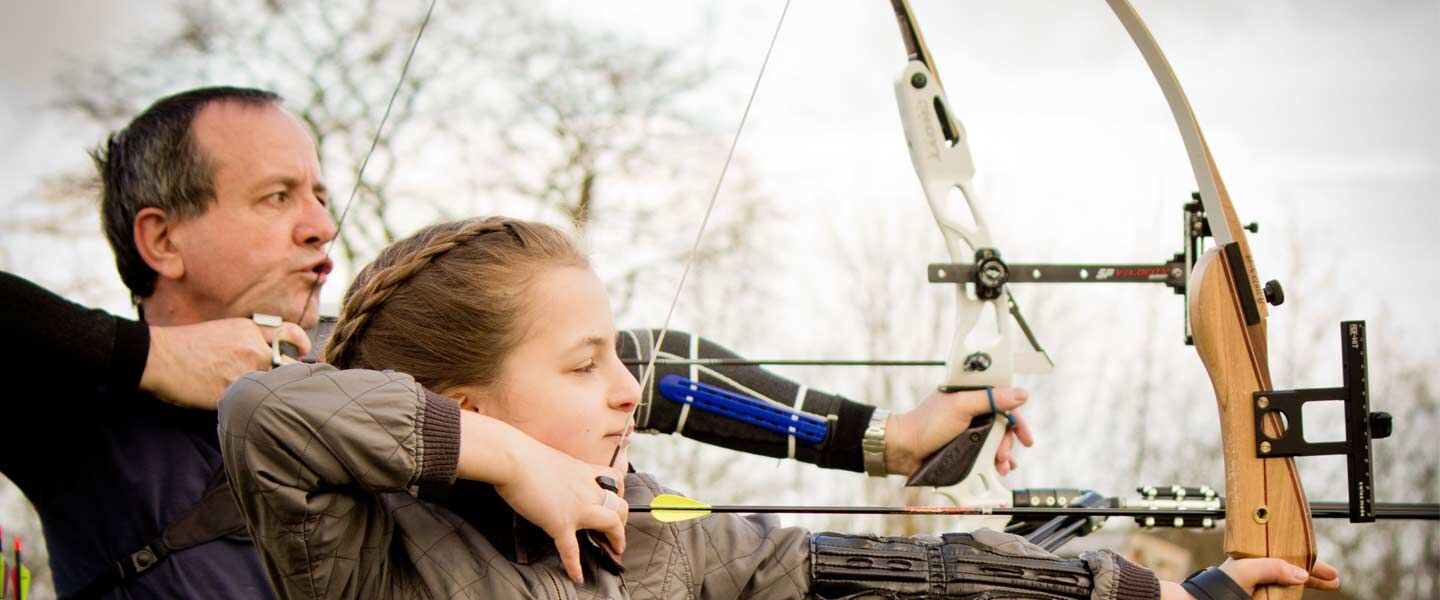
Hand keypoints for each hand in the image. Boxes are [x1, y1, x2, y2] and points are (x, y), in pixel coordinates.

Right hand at [141, 317, 309, 409]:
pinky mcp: (230, 391)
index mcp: (249, 330)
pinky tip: (229, 405)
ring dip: (260, 395)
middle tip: (275, 387)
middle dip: (280, 377)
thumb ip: (246, 342)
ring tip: (242, 396)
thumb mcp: (221, 331)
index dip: (300, 344)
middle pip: (283, 367)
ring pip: (266, 388)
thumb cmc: (183, 345)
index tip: (304, 352)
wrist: (157, 356)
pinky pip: (245, 403)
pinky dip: (242, 407)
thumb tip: (263, 355)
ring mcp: (243, 370)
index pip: (289, 335)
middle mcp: (252, 348)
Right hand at [492, 434, 628, 583]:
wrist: (513, 458)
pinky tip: (577, 576)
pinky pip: (572, 550)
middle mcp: (587, 489)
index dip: (620, 491)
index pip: (615, 479)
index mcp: (584, 472)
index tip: (616, 500)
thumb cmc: (524, 454)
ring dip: (617, 538)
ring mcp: (577, 507)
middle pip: (619, 504)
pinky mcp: (560, 523)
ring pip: (611, 523)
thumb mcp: (553, 459)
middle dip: (622, 521)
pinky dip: (575, 566)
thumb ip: (559, 472)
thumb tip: (550, 479)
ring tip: (614, 551)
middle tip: (617, 533)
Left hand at [885, 387, 1033, 475]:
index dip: (1017, 417)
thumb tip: (1020, 394)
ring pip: (997, 441)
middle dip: (1008, 441)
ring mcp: (969, 430)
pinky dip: (995, 462)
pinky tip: (999, 469)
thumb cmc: (926, 424)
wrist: (905, 450)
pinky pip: (987, 454)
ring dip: (1003, 454)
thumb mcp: (961, 406)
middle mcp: (972, 411)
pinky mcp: (966, 447)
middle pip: (1003, 425)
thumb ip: (990, 399)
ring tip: (1001, 465)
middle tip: (1003, 454)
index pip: (1003, 401)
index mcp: (971, 395)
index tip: (1025, 435)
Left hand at [1159, 558, 1339, 598]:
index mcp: (1256, 560)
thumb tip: (1301, 575)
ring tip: (1324, 586)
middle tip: (1334, 581)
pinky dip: (1291, 596)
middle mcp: (1259, 573)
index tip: (1331, 573)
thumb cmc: (1219, 585)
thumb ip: (1273, 568)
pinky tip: (1300, 595)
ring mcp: (1259, 588)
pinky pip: (1281, 596)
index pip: (1289, 558)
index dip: (1311, 565)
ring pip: (1289, 587)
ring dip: (1307, 586)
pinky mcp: (1261, 598)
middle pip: (1293, 572)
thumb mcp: (1247, 570)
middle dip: (1314, 576)